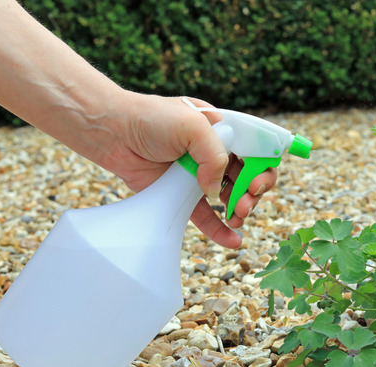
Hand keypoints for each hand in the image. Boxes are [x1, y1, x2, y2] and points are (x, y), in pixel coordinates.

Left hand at [95, 92, 275, 248]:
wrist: (112, 132)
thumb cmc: (150, 118)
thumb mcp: (192, 125)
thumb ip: (214, 154)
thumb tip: (215, 189)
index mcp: (224, 130)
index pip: (256, 150)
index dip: (263, 167)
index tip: (256, 181)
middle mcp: (214, 152)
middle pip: (248, 176)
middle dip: (254, 191)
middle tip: (246, 201)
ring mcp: (198, 174)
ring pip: (230, 197)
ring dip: (240, 209)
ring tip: (237, 216)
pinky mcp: (181, 194)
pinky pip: (205, 216)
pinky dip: (220, 229)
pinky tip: (233, 240)